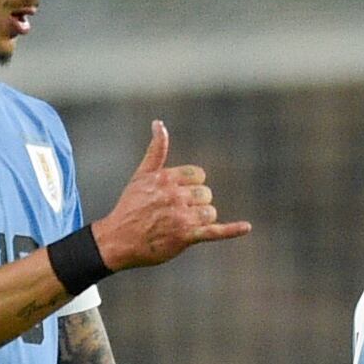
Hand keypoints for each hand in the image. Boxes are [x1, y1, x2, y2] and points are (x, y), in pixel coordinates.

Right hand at [93, 121, 251, 270]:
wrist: (118, 240)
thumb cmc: (130, 207)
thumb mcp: (141, 175)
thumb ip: (156, 150)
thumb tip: (159, 123)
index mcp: (167, 178)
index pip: (199, 175)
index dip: (191, 186)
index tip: (176, 196)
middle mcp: (175, 195)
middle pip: (206, 194)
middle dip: (195, 203)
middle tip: (174, 214)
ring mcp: (181, 216)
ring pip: (210, 212)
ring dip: (201, 219)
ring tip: (180, 225)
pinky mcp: (186, 237)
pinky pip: (214, 231)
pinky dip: (231, 230)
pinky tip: (246, 227)